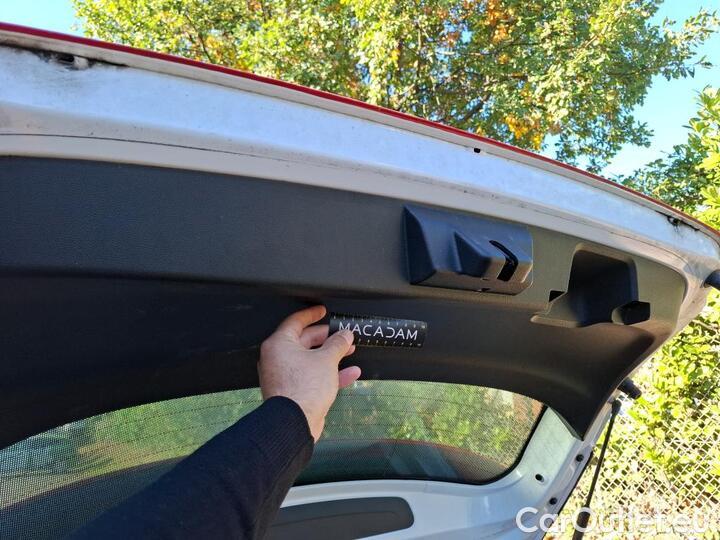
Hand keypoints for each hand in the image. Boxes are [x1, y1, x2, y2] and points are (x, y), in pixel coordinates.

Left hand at [258, 306, 360, 440]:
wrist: (295, 423)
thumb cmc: (302, 389)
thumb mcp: (326, 359)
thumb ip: (338, 344)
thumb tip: (345, 335)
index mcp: (279, 345)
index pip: (295, 322)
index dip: (311, 315)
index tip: (322, 311)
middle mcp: (278, 359)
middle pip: (305, 341)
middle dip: (327, 338)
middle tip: (342, 334)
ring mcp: (285, 376)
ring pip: (310, 360)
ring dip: (331, 356)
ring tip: (349, 351)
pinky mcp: (294, 392)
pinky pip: (313, 377)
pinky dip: (330, 374)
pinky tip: (349, 374)